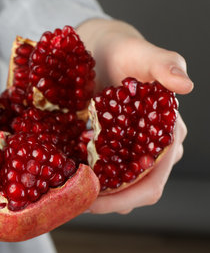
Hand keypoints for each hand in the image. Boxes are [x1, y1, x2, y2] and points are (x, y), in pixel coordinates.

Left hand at [77, 19, 192, 213]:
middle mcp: (152, 147)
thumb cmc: (123, 51)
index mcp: (167, 132)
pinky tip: (67, 178)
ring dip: (97, 195)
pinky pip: (103, 172)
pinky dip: (89, 179)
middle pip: (135, 190)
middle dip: (107, 202)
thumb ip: (164, 64)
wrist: (101, 49)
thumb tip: (185, 85)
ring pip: (119, 186)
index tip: (92, 202)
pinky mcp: (111, 147)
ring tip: (67, 194)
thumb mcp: (140, 53)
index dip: (126, 197)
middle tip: (72, 201)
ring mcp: (130, 149)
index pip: (154, 180)